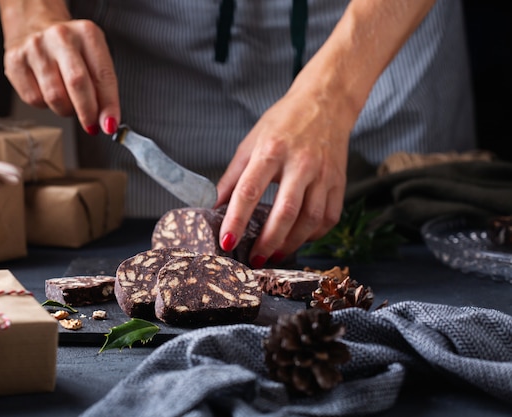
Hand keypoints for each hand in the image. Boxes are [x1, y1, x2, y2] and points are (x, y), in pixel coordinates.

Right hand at [0, 1, 119, 134]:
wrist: (34, 25)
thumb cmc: (70, 48)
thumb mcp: (94, 58)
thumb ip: (103, 88)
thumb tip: (107, 121)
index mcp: (87, 33)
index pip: (103, 75)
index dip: (108, 105)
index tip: (110, 125)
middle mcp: (60, 36)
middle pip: (77, 84)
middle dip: (87, 112)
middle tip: (91, 124)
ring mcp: (35, 48)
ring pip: (55, 98)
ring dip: (66, 110)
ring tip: (68, 100)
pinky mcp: (14, 61)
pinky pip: (34, 99)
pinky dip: (45, 105)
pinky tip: (46, 91)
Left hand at [215, 85, 350, 267]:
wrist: (326, 103)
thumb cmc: (284, 122)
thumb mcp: (251, 142)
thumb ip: (232, 176)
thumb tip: (213, 206)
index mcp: (272, 150)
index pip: (249, 191)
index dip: (236, 220)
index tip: (226, 242)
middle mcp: (301, 163)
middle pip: (285, 211)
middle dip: (267, 241)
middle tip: (254, 259)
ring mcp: (324, 174)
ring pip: (310, 219)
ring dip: (290, 243)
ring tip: (273, 254)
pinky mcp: (340, 182)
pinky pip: (328, 218)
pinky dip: (312, 235)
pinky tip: (297, 239)